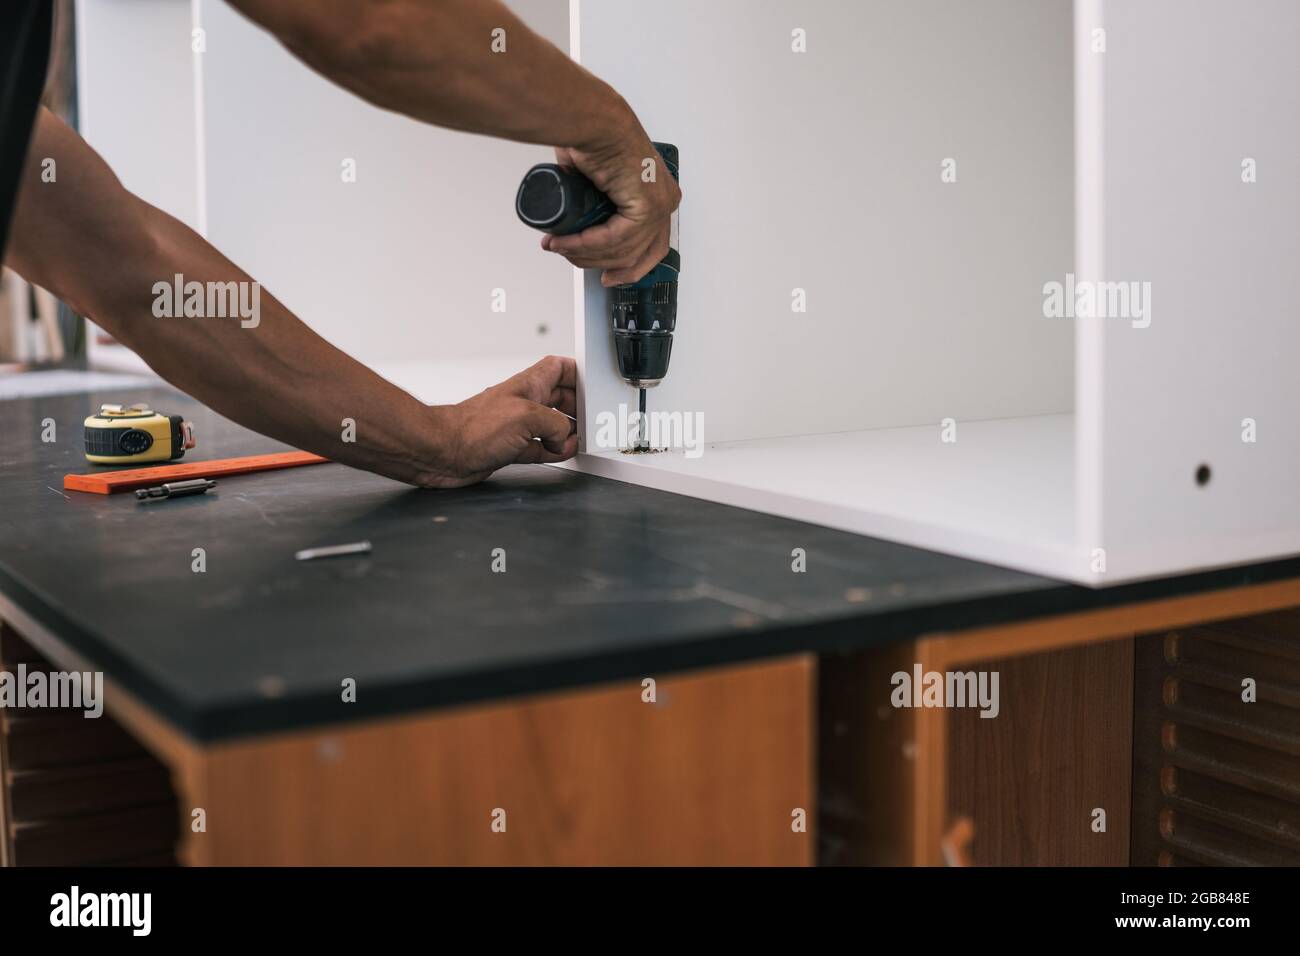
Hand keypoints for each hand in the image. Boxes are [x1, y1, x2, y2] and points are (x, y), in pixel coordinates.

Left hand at [419, 356, 577, 487]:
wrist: (442, 452)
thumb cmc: (473, 428)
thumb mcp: (527, 417)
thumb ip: (555, 424)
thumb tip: (565, 437)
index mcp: (529, 385)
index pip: (559, 368)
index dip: (578, 373)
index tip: (593, 384)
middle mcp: (524, 403)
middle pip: (560, 398)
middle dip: (578, 408)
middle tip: (592, 419)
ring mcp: (517, 426)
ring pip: (552, 425)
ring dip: (567, 433)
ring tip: (579, 439)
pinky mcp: (510, 448)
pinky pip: (540, 447)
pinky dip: (553, 450)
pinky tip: (561, 452)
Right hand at [541, 113, 680, 286]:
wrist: (592, 120)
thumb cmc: (594, 137)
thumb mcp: (597, 182)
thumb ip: (596, 205)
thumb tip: (579, 225)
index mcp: (658, 194)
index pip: (651, 246)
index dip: (627, 268)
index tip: (608, 277)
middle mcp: (665, 200)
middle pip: (638, 254)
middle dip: (601, 264)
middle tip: (571, 259)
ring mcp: (660, 205)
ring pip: (622, 250)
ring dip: (585, 253)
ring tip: (559, 245)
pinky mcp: (647, 207)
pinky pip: (615, 240)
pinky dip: (586, 244)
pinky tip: (567, 242)